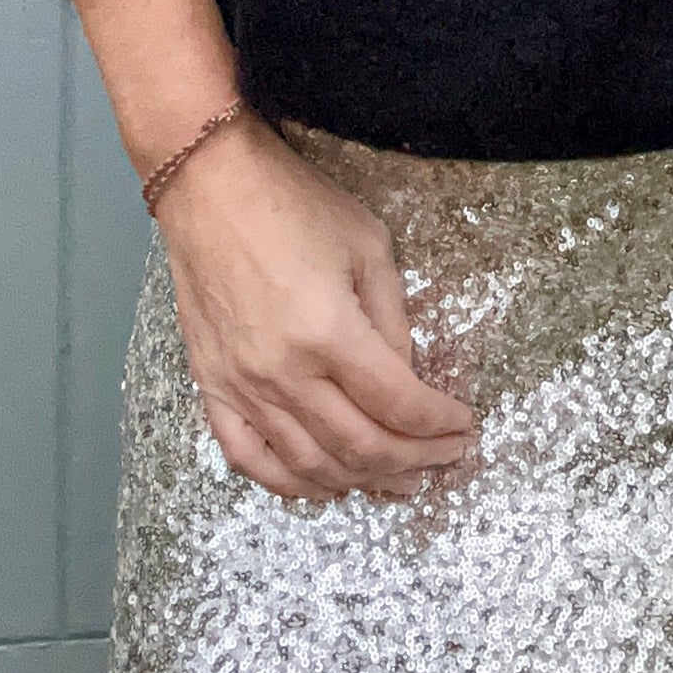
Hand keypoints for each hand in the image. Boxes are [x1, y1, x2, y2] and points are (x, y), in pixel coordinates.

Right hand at [152, 119, 478, 504]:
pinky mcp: (211, 388)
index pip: (397, 403)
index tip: (463, 425)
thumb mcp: (367, 245)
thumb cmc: (293, 204)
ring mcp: (242, 387)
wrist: (209, 186)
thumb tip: (404, 378)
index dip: (437, 424)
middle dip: (412, 461)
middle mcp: (284, 373)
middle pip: (359, 445)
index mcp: (329, 332)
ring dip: (360, 482)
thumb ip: (391, 319)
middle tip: (442, 461)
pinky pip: (248, 458)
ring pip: (309, 465)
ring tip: (396, 482)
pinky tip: (321, 485)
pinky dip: (289, 484)